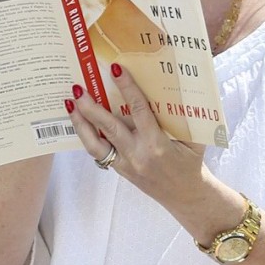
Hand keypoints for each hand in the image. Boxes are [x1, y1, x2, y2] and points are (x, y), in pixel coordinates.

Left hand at [66, 67, 205, 212]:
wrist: (185, 195)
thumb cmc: (191, 164)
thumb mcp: (193, 140)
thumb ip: (183, 117)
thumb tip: (174, 87)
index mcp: (157, 144)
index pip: (139, 111)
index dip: (127, 88)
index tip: (116, 70)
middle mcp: (138, 154)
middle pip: (109, 127)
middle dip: (91, 107)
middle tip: (78, 88)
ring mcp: (126, 164)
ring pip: (96, 144)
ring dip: (81, 123)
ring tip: (70, 104)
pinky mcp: (120, 170)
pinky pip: (99, 153)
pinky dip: (87, 136)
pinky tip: (79, 122)